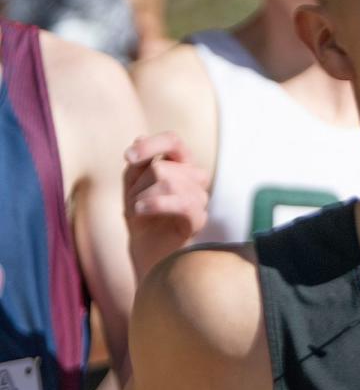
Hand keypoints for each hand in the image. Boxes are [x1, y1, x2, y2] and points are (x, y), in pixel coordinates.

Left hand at [124, 132, 209, 275]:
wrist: (146, 252)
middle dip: (139, 184)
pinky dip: (155, 204)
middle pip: (164, 166)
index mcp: (181, 165)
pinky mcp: (199, 219)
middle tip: (132, 201)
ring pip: (169, 181)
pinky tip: (140, 210)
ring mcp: (201, 199)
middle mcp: (196, 179)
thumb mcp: (132, 184)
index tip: (128, 157)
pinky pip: (181, 202)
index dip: (151, 145)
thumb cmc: (142, 216)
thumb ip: (138, 162)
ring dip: (143, 196)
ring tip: (137, 210)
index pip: (173, 141)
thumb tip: (141, 137)